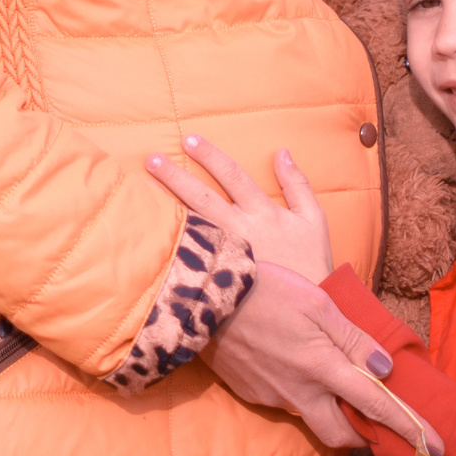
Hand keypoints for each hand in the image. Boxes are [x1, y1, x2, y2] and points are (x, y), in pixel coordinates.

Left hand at [145, 136, 333, 284]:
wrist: (310, 316)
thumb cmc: (312, 267)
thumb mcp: (314, 221)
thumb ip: (298, 184)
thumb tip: (281, 152)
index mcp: (264, 215)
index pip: (233, 176)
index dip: (211, 156)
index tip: (188, 139)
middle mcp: (241, 233)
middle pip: (202, 198)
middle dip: (176, 176)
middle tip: (151, 158)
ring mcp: (227, 259)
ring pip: (191, 227)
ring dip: (167, 206)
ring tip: (141, 190)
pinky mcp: (218, 284)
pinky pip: (191, 262)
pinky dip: (170, 248)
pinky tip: (148, 238)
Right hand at [204, 262, 442, 455]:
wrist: (201, 298)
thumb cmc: (266, 292)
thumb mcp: (319, 304)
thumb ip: (354, 338)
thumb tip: (384, 368)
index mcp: (324, 368)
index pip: (377, 407)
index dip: (410, 429)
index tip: (437, 450)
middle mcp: (301, 392)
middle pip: (341, 434)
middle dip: (361, 434)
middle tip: (370, 416)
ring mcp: (272, 396)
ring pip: (311, 416)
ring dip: (326, 406)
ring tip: (322, 372)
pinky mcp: (249, 392)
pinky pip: (283, 400)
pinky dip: (296, 389)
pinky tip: (285, 360)